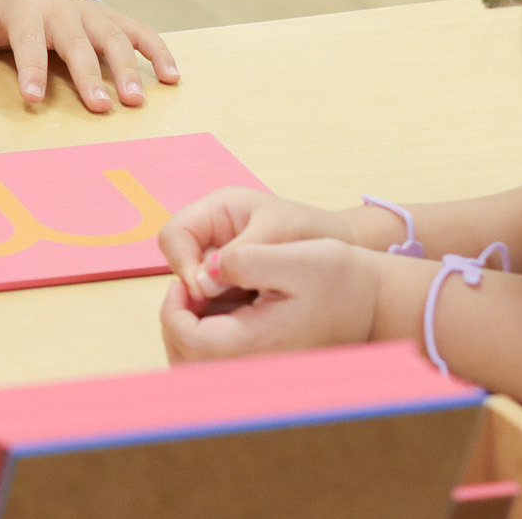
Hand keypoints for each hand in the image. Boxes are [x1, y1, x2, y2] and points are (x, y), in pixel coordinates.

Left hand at [0, 0, 177, 109]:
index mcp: (25, 10)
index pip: (28, 40)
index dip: (31, 68)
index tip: (32, 98)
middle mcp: (62, 9)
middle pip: (76, 43)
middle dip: (88, 74)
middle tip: (100, 107)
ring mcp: (92, 14)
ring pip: (112, 38)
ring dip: (127, 68)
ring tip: (135, 101)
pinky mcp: (114, 21)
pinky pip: (140, 33)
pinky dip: (158, 52)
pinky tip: (172, 78)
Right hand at [157, 186, 358, 304]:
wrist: (348, 248)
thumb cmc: (315, 233)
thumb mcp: (276, 239)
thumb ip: (240, 257)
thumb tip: (201, 285)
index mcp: (218, 208)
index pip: (174, 234)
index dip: (181, 262)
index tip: (202, 291)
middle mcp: (213, 228)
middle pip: (177, 257)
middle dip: (193, 281)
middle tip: (215, 304)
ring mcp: (221, 251)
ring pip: (193, 277)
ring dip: (207, 295)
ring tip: (236, 307)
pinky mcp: (233, 274)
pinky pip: (212, 291)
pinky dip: (221, 304)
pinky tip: (242, 313)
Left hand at [159, 238, 382, 361]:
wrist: (377, 302)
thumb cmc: (339, 277)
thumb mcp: (295, 255)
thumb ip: (245, 259)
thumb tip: (206, 270)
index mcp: (257, 344)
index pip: (188, 341)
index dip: (173, 307)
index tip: (186, 280)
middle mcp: (258, 370)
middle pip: (186, 363)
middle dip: (175, 321)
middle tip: (189, 288)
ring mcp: (263, 376)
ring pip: (199, 369)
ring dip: (189, 330)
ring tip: (206, 295)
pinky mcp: (267, 372)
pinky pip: (219, 366)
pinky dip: (207, 338)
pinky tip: (223, 307)